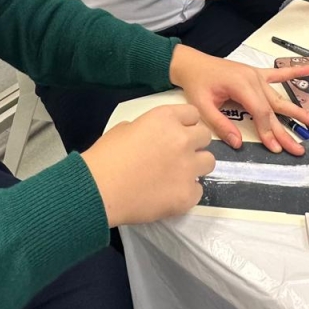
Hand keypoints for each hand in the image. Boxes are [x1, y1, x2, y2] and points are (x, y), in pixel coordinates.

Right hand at [81, 105, 214, 225]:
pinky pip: (198, 190)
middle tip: (178, 154)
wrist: (99, 190)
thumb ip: (146, 128)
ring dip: (196, 166)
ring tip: (177, 175)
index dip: (185, 124)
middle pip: (205, 136)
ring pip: (209, 162)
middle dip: (194, 143)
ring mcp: (188, 168)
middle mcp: (182, 139)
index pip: (193, 114)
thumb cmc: (106, 156)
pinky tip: (169, 195)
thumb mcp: (124, 129)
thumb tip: (152, 138)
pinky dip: (187, 192)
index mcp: (165, 118)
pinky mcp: (187, 194)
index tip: (177, 132)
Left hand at [168, 46, 308, 151]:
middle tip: (300, 148)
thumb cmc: (196, 84)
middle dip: (287, 130)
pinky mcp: (255, 74)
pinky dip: (292, 72)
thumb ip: (220, 124)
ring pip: (278, 98)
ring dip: (296, 110)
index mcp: (241, 85)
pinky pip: (277, 74)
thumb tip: (237, 143)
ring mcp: (256, 75)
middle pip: (273, 109)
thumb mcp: (202, 106)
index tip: (275, 148)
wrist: (191, 63)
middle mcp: (253, 79)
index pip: (260, 112)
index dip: (268, 131)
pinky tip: (308, 69)